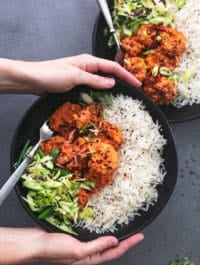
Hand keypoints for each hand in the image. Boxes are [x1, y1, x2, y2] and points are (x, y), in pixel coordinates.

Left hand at [0, 55, 140, 93]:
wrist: (33, 80)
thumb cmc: (51, 74)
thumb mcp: (75, 76)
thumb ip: (94, 80)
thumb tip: (112, 83)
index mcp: (88, 62)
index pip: (113, 67)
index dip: (126, 76)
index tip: (137, 83)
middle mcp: (87, 67)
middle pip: (109, 73)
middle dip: (122, 81)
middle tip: (133, 90)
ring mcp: (82, 76)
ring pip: (102, 81)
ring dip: (112, 88)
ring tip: (123, 96)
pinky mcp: (77, 84)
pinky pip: (93, 87)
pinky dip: (101, 92)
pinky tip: (104, 98)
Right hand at [0, 227, 143, 264]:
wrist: (36, 243)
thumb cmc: (53, 249)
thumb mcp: (77, 250)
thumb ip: (96, 246)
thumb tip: (114, 241)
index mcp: (90, 259)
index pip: (115, 252)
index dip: (129, 245)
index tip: (140, 237)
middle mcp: (89, 254)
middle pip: (112, 248)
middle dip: (125, 242)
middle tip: (137, 234)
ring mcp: (83, 246)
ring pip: (104, 242)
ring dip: (115, 236)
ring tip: (125, 230)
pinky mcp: (77, 238)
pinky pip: (95, 235)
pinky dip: (103, 231)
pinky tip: (104, 226)